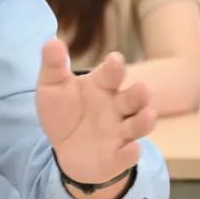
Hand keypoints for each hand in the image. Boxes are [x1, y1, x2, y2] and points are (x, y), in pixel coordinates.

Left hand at [36, 40, 155, 198]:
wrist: (65, 148)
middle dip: (138, 95)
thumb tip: (52, 41)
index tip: (114, 61)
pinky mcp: (118, 156)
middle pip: (133, 99)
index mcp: (102, 86)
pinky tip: (130, 149)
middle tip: (140, 89)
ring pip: (138, 125)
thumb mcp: (52, 87)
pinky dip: (130, 153)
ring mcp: (120, 132)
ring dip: (144, 121)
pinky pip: (127, 155)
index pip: (112, 73)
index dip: (115, 67)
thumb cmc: (63, 111)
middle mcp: (117, 107)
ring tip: (147, 115)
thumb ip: (53, 66)